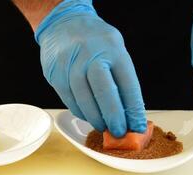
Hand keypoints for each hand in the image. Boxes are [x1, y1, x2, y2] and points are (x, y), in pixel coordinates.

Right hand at [35, 0, 146, 136]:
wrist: (63, 24)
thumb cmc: (94, 40)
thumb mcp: (114, 48)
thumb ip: (121, 76)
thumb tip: (128, 110)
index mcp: (112, 49)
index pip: (127, 84)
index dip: (133, 110)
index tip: (137, 126)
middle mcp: (90, 55)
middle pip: (104, 93)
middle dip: (113, 117)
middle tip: (119, 132)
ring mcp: (70, 64)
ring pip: (83, 100)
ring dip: (95, 118)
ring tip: (103, 127)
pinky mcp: (55, 73)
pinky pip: (68, 99)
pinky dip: (79, 111)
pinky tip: (87, 115)